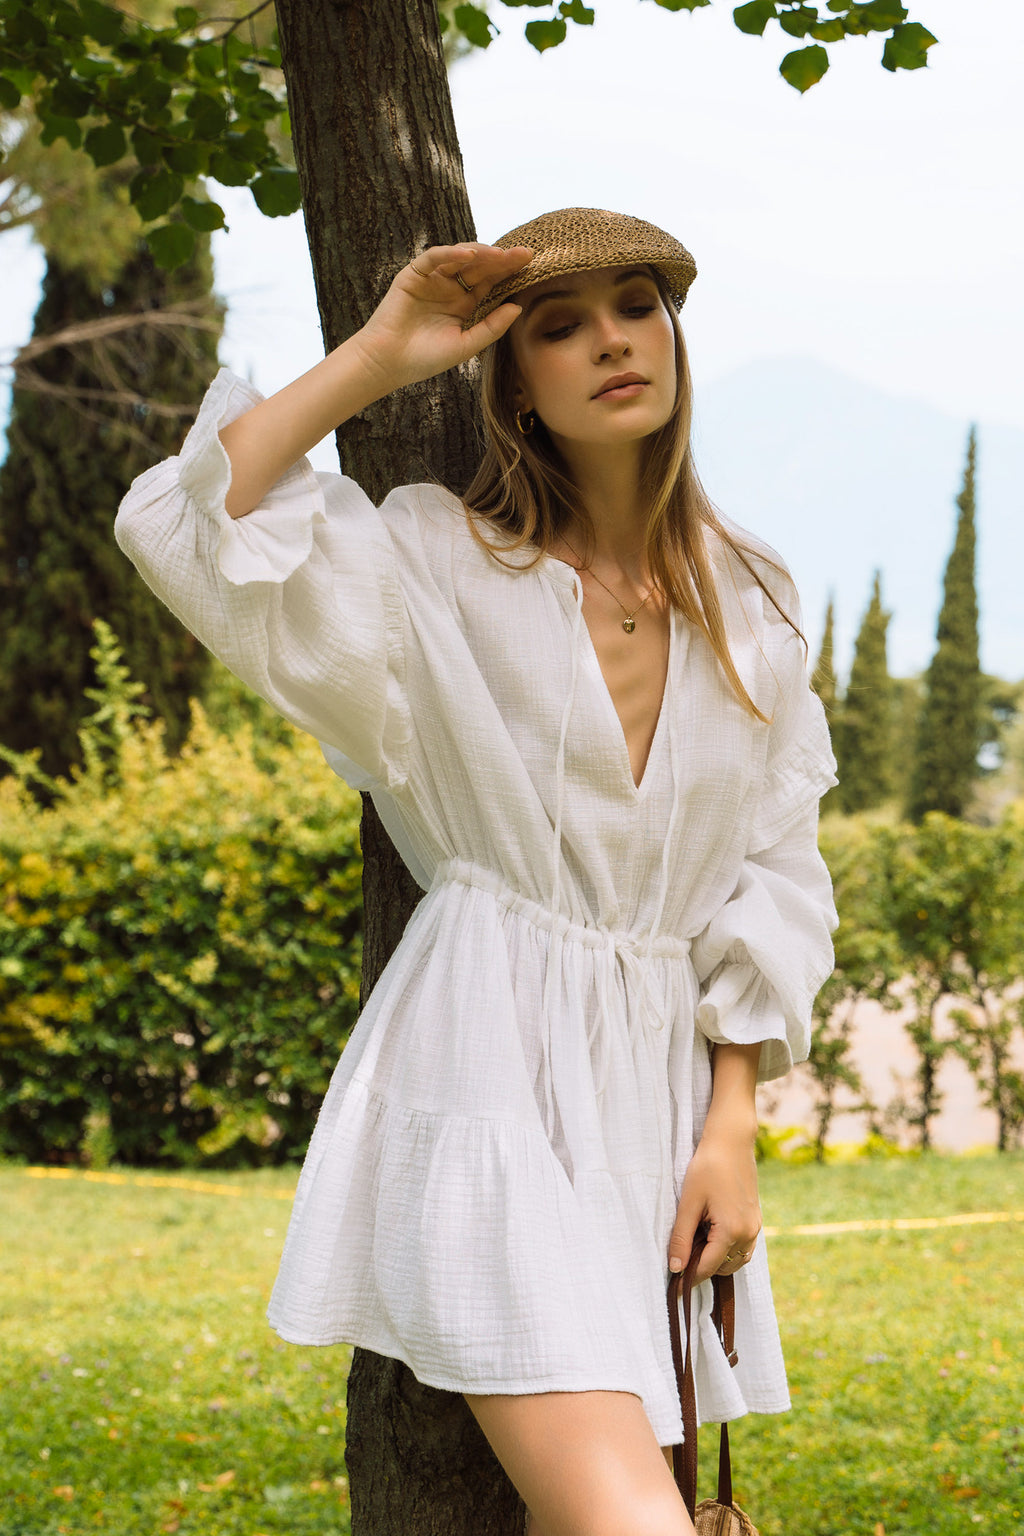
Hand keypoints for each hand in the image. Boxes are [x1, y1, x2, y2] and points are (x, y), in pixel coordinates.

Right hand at [349, 242, 533, 393]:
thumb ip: (491, 328)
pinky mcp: (413, 274)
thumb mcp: (466, 345)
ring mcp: (432, 278)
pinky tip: (470, 255)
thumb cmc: (425, 359)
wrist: (388, 363)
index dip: (509, 273)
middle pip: (480, 267)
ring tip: (501, 254)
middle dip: (502, 259)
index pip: (491, 282)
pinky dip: (451, 253)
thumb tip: (518, 307)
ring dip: (482, 253)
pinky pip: (435, 257)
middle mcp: (450, 287)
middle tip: (525, 253)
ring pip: (460, 257)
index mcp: (464, 304)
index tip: (532, 265)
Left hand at [667, 1130, 761, 1284]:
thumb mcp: (689, 1202)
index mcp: (731, 1232)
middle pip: (722, 1268)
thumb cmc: (707, 1167)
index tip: (673, 1287)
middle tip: (680, 1257)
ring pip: (735, 1261)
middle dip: (702, 1268)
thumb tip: (675, 1267)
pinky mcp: (756, 1220)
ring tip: (694, 1245)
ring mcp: (755, 1228)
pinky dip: (727, 1251)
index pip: (707, 1268)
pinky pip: (743, 1248)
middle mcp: (748, 1234)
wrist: (731, 1142)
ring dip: (716, 1261)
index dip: (687, 1278)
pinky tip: (710, 1236)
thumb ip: (681, 1237)